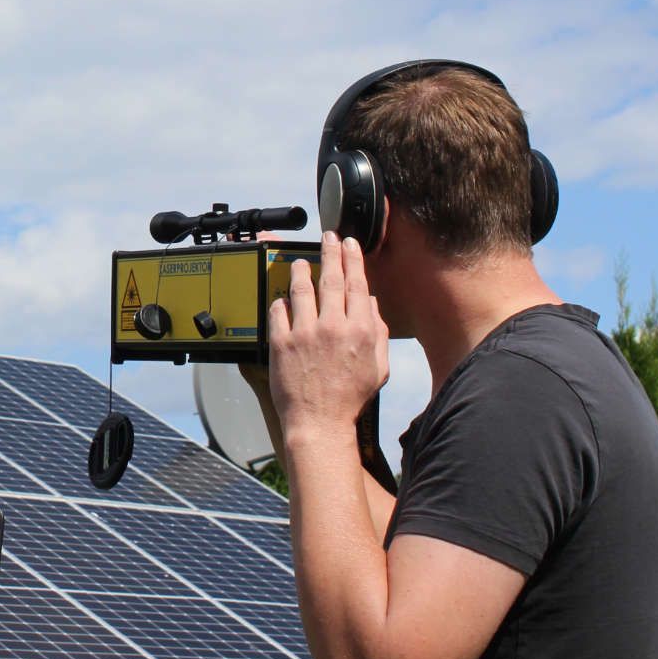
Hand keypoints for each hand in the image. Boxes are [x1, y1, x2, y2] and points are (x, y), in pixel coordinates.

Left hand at [268, 232, 388, 438]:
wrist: (320, 422)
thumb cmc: (350, 398)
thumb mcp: (378, 367)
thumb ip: (377, 332)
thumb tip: (370, 304)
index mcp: (360, 331)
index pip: (357, 285)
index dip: (353, 260)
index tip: (350, 244)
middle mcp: (333, 327)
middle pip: (331, 280)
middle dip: (330, 253)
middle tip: (328, 236)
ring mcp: (305, 333)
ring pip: (302, 289)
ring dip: (301, 270)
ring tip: (301, 260)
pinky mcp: (282, 342)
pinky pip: (279, 311)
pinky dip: (281, 300)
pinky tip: (282, 296)